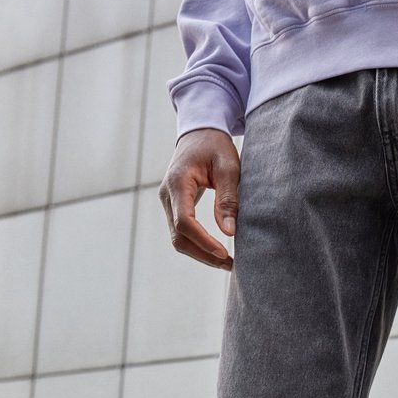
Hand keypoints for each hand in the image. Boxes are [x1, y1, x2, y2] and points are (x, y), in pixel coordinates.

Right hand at [158, 128, 240, 269]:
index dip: (203, 242)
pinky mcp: (173, 207)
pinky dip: (198, 245)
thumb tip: (228, 232)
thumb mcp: (228, 167)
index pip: (184, 222)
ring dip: (201, 254)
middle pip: (178, 237)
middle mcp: (167, 195)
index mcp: (178, 182)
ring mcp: (168, 202)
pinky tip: (216, 251)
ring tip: (226, 262)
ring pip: (178, 239)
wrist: (199, 133)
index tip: (224, 253)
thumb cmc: (215, 146)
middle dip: (203, 254)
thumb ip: (228, 199)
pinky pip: (182, 232)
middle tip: (230, 264)